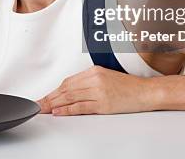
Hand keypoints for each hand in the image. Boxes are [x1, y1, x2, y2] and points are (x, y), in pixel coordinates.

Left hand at [37, 65, 156, 115]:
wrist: (146, 92)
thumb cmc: (128, 86)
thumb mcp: (106, 78)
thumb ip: (88, 82)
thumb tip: (69, 92)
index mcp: (94, 71)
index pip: (67, 82)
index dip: (53, 91)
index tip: (44, 97)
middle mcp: (94, 79)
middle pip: (65, 89)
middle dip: (49, 98)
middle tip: (38, 105)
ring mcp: (98, 91)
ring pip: (70, 97)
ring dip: (54, 104)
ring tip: (43, 109)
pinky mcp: (103, 103)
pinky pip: (80, 107)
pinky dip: (67, 110)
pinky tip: (58, 112)